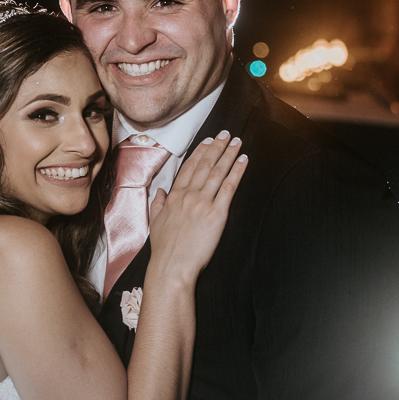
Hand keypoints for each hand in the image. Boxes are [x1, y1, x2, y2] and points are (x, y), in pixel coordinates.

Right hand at [149, 130, 246, 283]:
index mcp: (174, 197)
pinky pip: (229, 187)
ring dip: (229, 154)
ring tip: (236, 141)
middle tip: (225, 133)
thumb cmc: (164, 249)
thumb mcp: (155, 223)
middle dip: (216, 147)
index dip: (200, 152)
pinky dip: (237, 171)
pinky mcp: (217, 213)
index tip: (207, 141)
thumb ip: (157, 204)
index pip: (189, 168)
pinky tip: (243, 160)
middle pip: (205, 165)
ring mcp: (203, 203)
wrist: (172, 266)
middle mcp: (188, 195)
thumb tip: (160, 192)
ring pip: (218, 172)